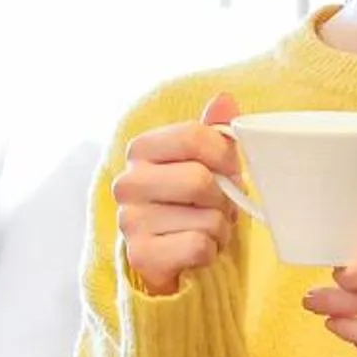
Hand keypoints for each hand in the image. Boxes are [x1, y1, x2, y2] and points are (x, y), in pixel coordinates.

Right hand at [114, 92, 243, 297]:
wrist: (170, 256)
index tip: (229, 169)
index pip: (194, 136)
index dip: (225, 154)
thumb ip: (213, 131)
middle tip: (218, 205)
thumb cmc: (191, 202)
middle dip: (223, 197)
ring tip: (205, 228)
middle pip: (200, 179)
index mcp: (140, 149)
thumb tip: (224, 100)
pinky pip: (199, 246)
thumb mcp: (205, 162)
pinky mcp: (141, 255)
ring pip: (206, 217)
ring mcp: (130, 220)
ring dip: (219, 227)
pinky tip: (197, 250)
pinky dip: (211, 251)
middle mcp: (127, 182)